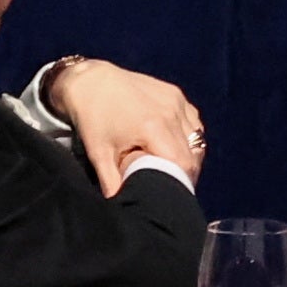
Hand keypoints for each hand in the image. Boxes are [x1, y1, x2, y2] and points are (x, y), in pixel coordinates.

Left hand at [47, 59, 205, 197]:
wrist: (89, 81)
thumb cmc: (92, 119)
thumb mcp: (98, 153)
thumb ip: (112, 181)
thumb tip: (119, 205)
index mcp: (154, 127)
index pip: (183, 163)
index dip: (181, 180)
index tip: (173, 190)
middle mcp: (171, 112)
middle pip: (193, 151)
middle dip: (186, 170)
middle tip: (171, 181)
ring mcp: (175, 101)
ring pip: (196, 136)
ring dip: (189, 152)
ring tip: (173, 164)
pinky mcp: (174, 94)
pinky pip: (192, 121)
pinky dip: (188, 134)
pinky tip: (174, 143)